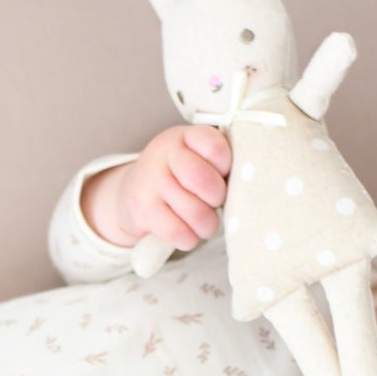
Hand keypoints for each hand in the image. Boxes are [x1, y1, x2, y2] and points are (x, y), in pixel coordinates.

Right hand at [83, 125, 230, 249]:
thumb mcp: (196, 159)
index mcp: (185, 136)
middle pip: (204, 181)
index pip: (216, 148)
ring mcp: (150, 181)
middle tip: (213, 203)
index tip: (222, 175)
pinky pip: (178, 232)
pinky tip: (186, 233)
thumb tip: (245, 190)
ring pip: (196, 213)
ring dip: (206, 225)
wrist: (132, 192)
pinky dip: (189, 239)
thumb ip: (219, 166)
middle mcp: (164, 153)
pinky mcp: (142, 209)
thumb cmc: (179, 177)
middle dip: (217, 199)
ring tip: (203, 223)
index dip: (226, 168)